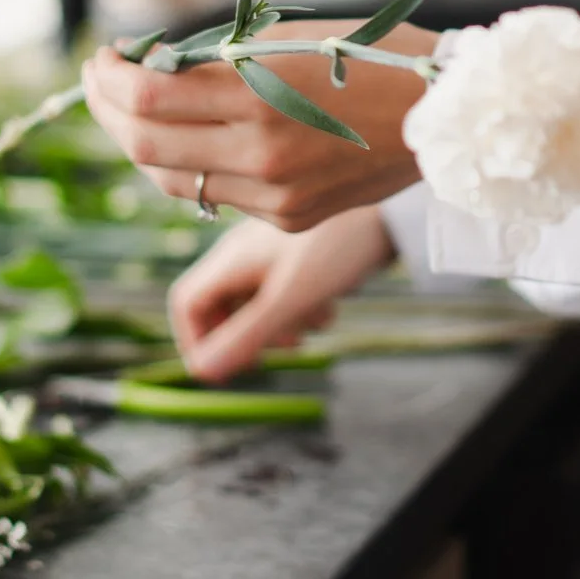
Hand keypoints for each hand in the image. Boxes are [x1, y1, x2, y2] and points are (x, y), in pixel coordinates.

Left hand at [81, 19, 435, 230]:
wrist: (445, 116)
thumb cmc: (371, 56)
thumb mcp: (289, 39)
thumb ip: (220, 57)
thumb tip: (151, 65)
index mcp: (260, 94)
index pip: (147, 96)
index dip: (109, 77)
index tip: (103, 56)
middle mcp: (260, 152)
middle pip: (144, 145)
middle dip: (108, 109)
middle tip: (99, 80)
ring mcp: (273, 193)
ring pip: (170, 180)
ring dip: (138, 144)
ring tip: (129, 110)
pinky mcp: (288, 217)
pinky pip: (215, 196)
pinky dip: (187, 167)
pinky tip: (184, 139)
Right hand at [167, 206, 397, 380]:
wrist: (393, 207)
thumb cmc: (341, 245)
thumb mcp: (292, 298)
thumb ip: (248, 335)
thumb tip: (203, 372)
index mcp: (232, 258)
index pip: (186, 304)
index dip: (197, 341)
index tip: (226, 366)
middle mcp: (245, 251)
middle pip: (220, 307)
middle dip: (246, 336)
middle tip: (282, 346)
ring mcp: (272, 251)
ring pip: (256, 302)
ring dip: (279, 324)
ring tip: (314, 322)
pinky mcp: (300, 254)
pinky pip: (284, 290)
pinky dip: (300, 307)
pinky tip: (328, 304)